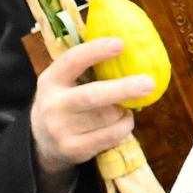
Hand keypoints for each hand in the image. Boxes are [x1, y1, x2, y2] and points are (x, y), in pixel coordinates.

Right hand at [30, 38, 154, 192]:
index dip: (96, 51)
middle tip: (149, 82)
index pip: (72, 61)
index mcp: (50, 80)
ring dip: (124, 110)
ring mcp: (61, 130)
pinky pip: (111, 135)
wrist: (44, 143)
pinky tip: (123, 121)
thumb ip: (86, 68)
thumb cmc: (65, 102)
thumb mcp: (63, 82)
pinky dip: (124, 126)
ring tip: (126, 106)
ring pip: (107, 117)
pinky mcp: (74, 149)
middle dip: (122, 89)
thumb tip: (126, 46)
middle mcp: (52, 105)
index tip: (120, 44)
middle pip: (92, 96)